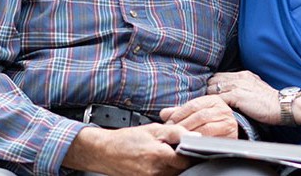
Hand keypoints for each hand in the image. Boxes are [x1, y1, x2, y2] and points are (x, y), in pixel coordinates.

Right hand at [63, 124, 194, 175]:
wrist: (106, 152)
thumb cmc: (127, 139)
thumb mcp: (153, 129)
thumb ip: (175, 132)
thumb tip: (194, 136)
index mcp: (158, 155)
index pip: (186, 159)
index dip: (189, 151)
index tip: (187, 146)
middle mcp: (156, 171)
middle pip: (181, 168)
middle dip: (180, 158)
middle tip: (172, 148)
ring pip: (173, 174)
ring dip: (172, 165)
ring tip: (162, 154)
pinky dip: (164, 170)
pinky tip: (157, 161)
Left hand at [160, 95, 237, 138]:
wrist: (228, 134)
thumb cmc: (208, 123)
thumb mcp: (194, 114)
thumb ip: (179, 113)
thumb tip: (163, 113)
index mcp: (212, 100)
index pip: (192, 105)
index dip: (178, 115)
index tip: (168, 124)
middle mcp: (222, 109)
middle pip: (199, 116)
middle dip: (183, 126)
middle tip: (172, 134)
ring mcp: (228, 121)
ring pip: (205, 127)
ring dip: (190, 134)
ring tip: (179, 140)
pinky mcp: (231, 134)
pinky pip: (213, 138)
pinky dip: (200, 142)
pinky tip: (191, 145)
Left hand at [207, 71, 281, 124]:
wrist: (282, 106)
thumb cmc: (270, 102)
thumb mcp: (256, 88)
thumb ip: (244, 87)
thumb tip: (233, 95)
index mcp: (244, 74)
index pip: (220, 75)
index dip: (214, 85)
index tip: (212, 93)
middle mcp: (239, 77)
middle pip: (214, 79)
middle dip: (209, 89)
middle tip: (208, 100)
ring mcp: (237, 85)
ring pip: (213, 87)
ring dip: (210, 97)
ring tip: (209, 106)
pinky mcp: (237, 96)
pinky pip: (218, 98)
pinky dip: (215, 103)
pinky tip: (215, 110)